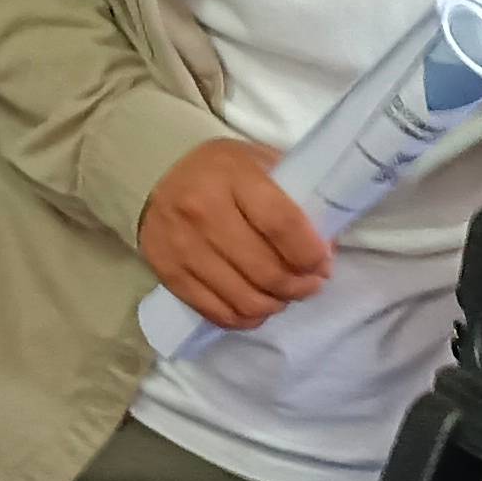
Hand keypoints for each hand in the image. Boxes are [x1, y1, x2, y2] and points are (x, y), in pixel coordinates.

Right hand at [140, 139, 329, 330]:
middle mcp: (202, 211)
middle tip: (312, 283)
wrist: (156, 174)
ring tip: (286, 296)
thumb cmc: (222, 170)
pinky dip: (246, 317)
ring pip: (244, 299)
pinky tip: (259, 307)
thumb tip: (325, 246)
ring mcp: (182, 247)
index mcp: (232, 176)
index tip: (323, 262)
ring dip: (276, 305)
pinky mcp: (169, 275)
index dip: (309, 253)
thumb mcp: (260, 162)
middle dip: (299, 285)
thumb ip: (294, 197)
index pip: (281, 224)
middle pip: (265, 270)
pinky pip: (217, 312)